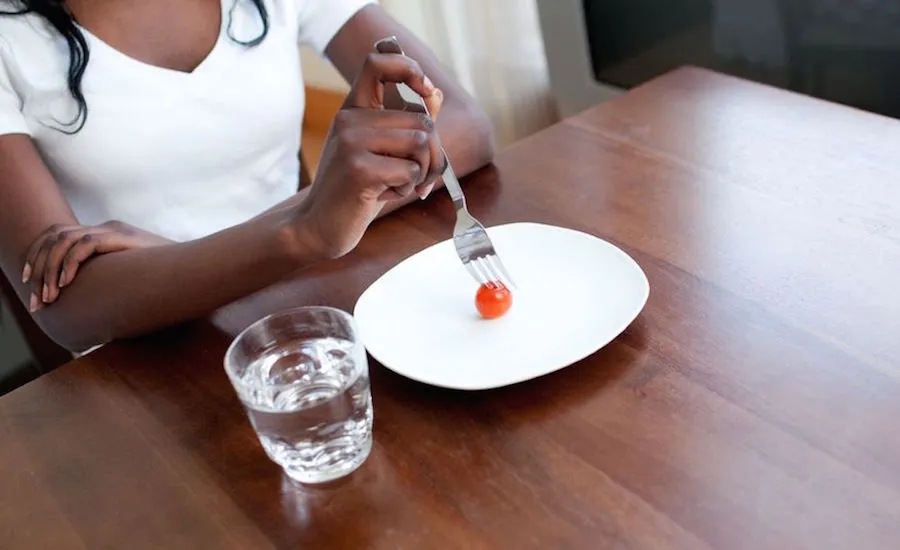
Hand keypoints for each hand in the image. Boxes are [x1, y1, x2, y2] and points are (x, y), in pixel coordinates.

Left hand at [22, 221, 169, 310]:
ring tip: (51, 296)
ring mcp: (113, 230)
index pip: (57, 236)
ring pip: (63, 241)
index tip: (30, 285)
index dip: (38, 258)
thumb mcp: (130, 278)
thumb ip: (110, 281)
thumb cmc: (166, 278)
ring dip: (50, 271)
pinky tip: (67, 284)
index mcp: (104, 234)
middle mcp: (104, 228)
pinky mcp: (122, 237)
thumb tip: (90, 303)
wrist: (196, 267)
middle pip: (53, 237)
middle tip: (38, 300)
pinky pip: (84, 244)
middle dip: (38, 269)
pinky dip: (69, 264)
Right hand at [294, 51, 445, 259]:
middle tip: (417, 175)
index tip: (426, 90)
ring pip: (420, 143)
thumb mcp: (382, 151)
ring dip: (420, 172)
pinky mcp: (359, 169)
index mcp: (353, 109)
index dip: (408, 69)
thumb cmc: (356, 189)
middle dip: (431, 153)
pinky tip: (384, 195)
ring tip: (396, 184)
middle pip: (421, 119)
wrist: (319, 225)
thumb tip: (435, 93)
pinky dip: (407, 188)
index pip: (377, 63)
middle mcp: (349, 119)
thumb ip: (407, 124)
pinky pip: (410, 171)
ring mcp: (351, 142)